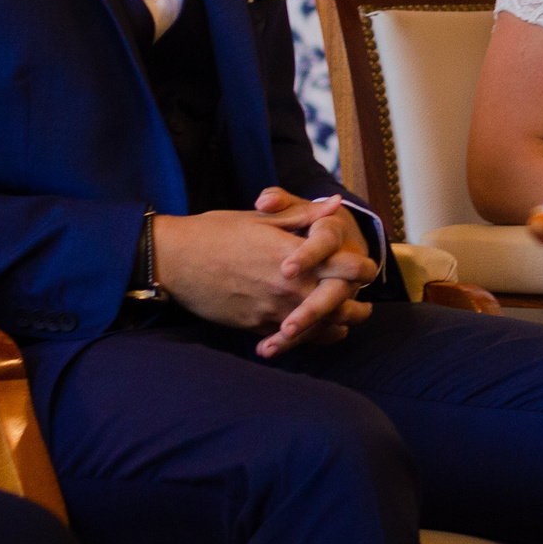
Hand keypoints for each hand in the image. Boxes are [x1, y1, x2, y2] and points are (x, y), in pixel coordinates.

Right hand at [153, 200, 377, 359]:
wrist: (173, 260)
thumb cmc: (215, 232)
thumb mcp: (261, 218)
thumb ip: (302, 216)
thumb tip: (335, 204)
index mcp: (294, 255)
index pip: (346, 267)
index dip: (363, 268)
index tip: (368, 269)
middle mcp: (288, 287)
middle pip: (339, 304)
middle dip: (357, 306)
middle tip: (366, 306)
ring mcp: (271, 310)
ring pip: (318, 328)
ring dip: (337, 326)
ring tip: (347, 324)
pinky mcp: (254, 326)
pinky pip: (290, 339)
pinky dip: (307, 339)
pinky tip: (313, 336)